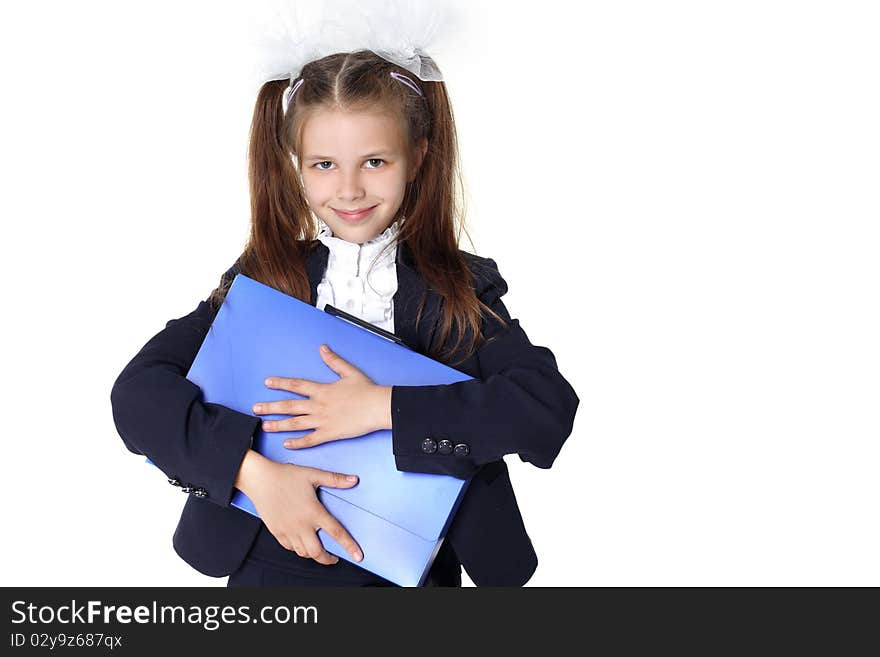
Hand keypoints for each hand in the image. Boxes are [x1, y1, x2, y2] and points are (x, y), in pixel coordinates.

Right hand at [244, 456, 363, 564]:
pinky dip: (298, 549)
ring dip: (313, 555)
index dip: (349, 546)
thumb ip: (335, 479)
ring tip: (319, 550)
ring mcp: (287, 530)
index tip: (358, 556)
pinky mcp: (276, 531)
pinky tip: (302, 543)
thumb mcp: (313, 474)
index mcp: (314, 512)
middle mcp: (301, 525)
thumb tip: (354, 480)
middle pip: (317, 552)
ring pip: (303, 552)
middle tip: (334, 558)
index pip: (337, 533)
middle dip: (328, 559)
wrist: (259, 479)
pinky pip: (289, 547)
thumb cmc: (286, 475)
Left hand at [254, 344, 391, 449]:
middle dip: (271, 407)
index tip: (267, 382)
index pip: (296, 385)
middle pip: (290, 406)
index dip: (281, 383)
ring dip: (279, 424)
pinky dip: (298, 443)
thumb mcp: (349, 372)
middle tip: (256, 408)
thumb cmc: (367, 390)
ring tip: (265, 425)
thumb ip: (333, 361)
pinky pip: (310, 440)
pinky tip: (287, 444)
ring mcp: (323, 420)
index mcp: (322, 390)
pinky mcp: (330, 433)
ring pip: (295, 423)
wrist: (378, 407)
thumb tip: (323, 348)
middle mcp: (319, 405)